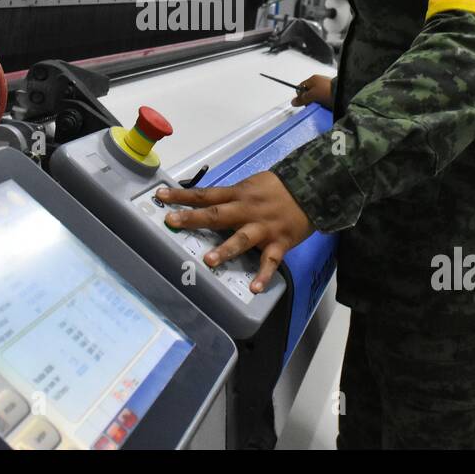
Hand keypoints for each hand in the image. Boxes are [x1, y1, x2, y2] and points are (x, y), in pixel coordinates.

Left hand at [155, 171, 315, 292]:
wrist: (312, 189)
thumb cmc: (277, 188)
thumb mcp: (251, 185)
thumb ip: (231, 196)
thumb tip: (205, 204)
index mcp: (238, 194)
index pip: (205, 194)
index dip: (183, 195)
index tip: (161, 195)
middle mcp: (247, 210)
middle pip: (217, 214)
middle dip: (194, 219)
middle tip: (172, 222)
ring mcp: (263, 228)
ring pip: (242, 239)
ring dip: (226, 250)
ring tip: (209, 261)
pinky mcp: (280, 242)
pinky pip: (271, 261)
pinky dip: (264, 275)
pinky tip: (255, 288)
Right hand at [293, 74, 332, 108]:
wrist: (344, 92)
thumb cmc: (327, 91)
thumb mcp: (312, 95)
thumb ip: (303, 99)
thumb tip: (292, 102)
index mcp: (313, 79)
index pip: (301, 87)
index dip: (300, 95)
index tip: (303, 102)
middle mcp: (319, 81)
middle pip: (308, 92)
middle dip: (309, 100)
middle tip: (312, 105)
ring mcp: (326, 86)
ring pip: (316, 97)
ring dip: (316, 102)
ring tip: (320, 106)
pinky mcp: (332, 92)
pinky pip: (323, 99)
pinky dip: (323, 103)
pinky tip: (325, 106)